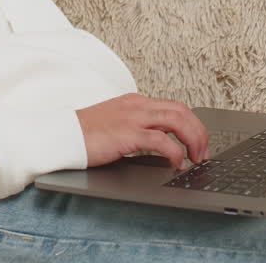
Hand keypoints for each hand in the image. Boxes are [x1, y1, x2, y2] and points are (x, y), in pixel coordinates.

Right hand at [76, 93, 209, 169]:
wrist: (62, 135)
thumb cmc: (85, 134)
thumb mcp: (116, 125)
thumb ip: (137, 128)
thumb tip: (160, 144)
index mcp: (136, 102)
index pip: (174, 107)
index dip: (193, 125)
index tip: (199, 143)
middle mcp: (137, 106)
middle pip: (182, 111)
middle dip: (199, 132)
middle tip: (203, 153)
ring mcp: (133, 117)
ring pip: (177, 120)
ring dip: (193, 140)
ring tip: (196, 158)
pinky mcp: (127, 133)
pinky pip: (161, 141)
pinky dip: (175, 152)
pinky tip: (176, 163)